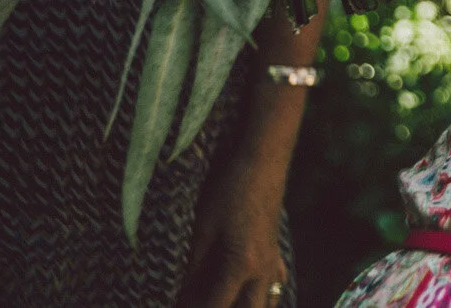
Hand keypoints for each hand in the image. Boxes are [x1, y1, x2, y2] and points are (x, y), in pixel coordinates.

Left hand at [175, 153, 290, 307]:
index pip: (215, 307)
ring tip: (222, 300)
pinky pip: (274, 284)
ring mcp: (272, 260)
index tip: (175, 306)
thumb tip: (181, 296)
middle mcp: (261, 270)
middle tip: (199, 304)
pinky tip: (248, 291)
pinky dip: (261, 295)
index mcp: (240, 266)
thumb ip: (194, 269)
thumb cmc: (229, 190)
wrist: (262, 159)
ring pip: (265, 302)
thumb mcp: (203, 230)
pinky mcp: (274, 249)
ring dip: (244, 307)